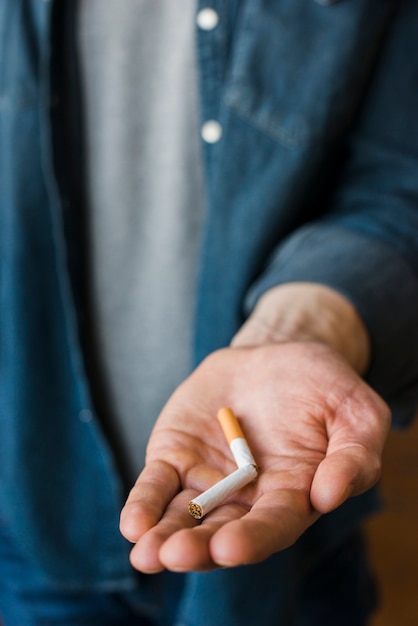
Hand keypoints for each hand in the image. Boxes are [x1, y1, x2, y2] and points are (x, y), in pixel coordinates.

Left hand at [120, 340, 389, 572]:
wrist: (276, 354)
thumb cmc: (322, 385)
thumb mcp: (356, 412)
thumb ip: (353, 455)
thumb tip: (328, 496)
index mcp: (292, 495)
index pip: (273, 525)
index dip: (253, 537)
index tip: (230, 547)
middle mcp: (246, 498)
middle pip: (221, 531)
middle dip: (199, 547)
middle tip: (176, 556)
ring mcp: (207, 480)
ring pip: (184, 517)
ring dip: (164, 537)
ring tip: (147, 554)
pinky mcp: (176, 456)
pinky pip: (157, 484)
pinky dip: (144, 503)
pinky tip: (133, 525)